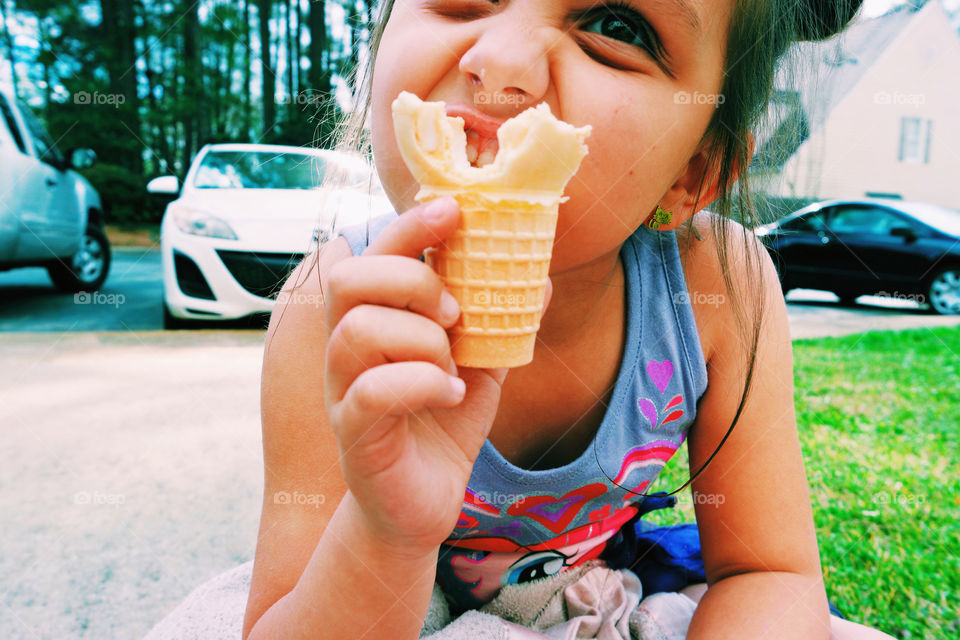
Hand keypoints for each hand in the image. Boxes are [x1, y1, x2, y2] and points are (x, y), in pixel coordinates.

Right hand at [323, 197, 550, 556]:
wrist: (423, 500)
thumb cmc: (445, 423)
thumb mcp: (482, 364)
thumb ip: (501, 321)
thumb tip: (541, 275)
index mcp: (376, 318)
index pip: (375, 254)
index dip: (410, 226)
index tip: (456, 211)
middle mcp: (347, 348)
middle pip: (349, 281)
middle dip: (412, 282)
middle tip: (456, 313)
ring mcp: (343, 389)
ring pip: (356, 332)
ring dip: (421, 340)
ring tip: (453, 364)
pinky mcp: (352, 432)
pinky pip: (373, 392)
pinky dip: (423, 385)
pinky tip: (452, 395)